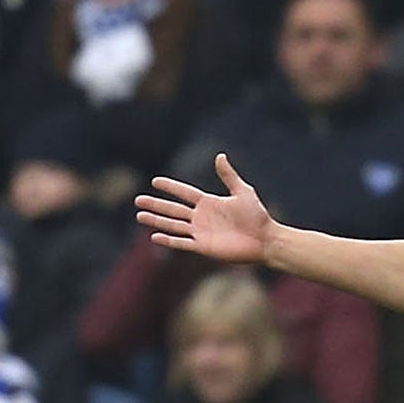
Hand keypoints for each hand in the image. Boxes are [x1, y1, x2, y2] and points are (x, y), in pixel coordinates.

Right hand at [136, 153, 273, 264]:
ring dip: (157, 221)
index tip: (155, 181)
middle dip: (156, 204)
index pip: (184, 193)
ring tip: (139, 215)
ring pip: (173, 225)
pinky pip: (182, 243)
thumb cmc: (257, 216)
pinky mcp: (204, 247)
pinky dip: (169, 240)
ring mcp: (201, 232)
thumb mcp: (243, 192)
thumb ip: (229, 176)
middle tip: (137, 200)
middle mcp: (202, 217)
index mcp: (209, 203)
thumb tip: (220, 156)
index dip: (171, 187)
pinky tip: (154, 237)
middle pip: (173, 209)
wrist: (266, 240)